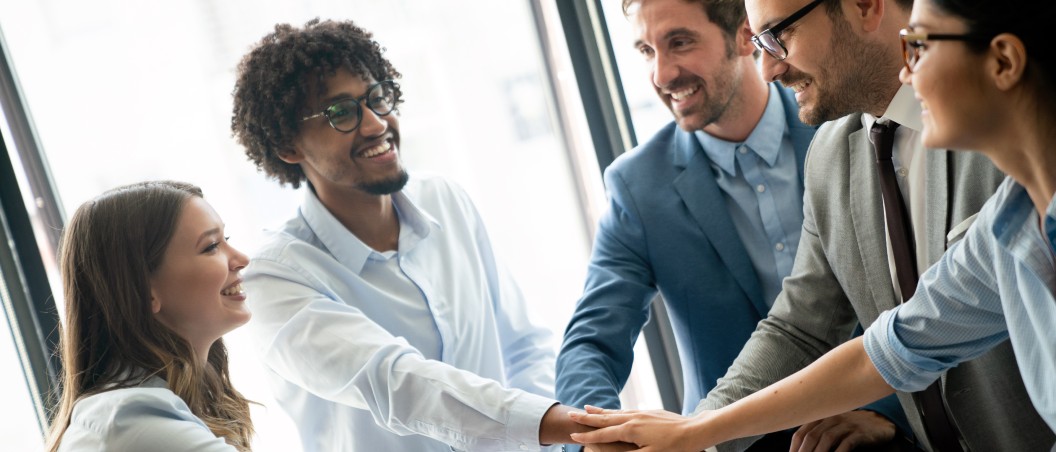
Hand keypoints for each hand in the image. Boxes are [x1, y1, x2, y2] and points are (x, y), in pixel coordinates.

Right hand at [569, 405, 706, 451]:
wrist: (696, 430)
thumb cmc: (675, 447)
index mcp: (631, 430)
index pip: (603, 434)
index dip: (587, 436)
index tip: (572, 436)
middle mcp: (633, 418)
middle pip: (605, 418)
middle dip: (587, 418)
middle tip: (571, 414)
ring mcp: (641, 413)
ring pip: (615, 412)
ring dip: (599, 411)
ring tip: (586, 408)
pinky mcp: (650, 412)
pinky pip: (626, 411)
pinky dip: (614, 411)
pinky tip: (613, 411)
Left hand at [790, 410, 895, 451]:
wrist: (879, 422)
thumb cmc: (851, 428)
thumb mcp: (831, 427)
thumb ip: (816, 434)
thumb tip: (800, 449)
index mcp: (821, 417)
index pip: (801, 432)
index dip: (794, 447)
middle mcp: (831, 418)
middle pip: (811, 436)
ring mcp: (846, 424)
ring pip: (827, 439)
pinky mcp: (860, 432)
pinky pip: (847, 443)